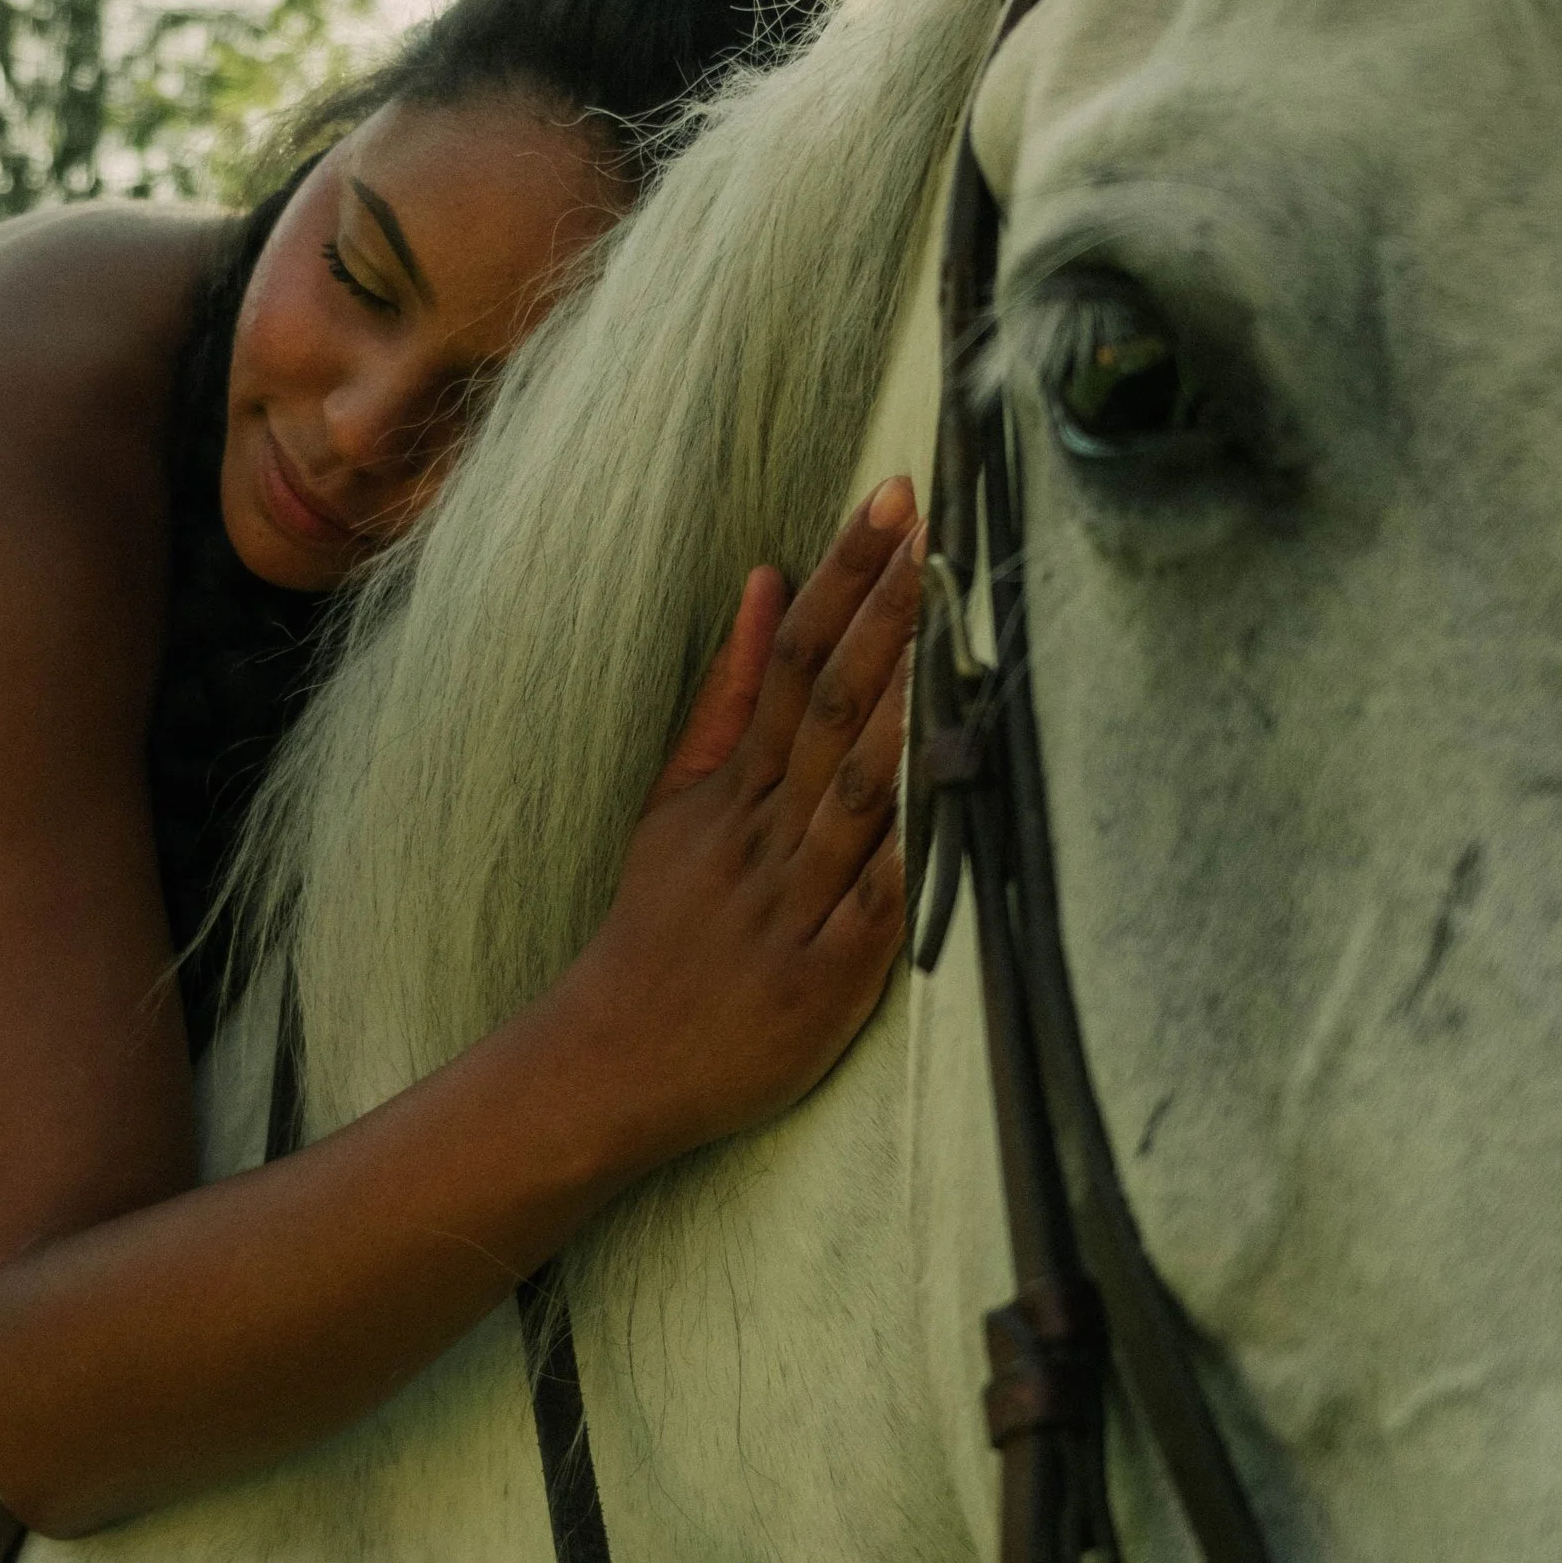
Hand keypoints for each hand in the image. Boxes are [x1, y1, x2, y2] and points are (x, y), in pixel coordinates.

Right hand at [552, 477, 922, 1174]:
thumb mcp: (676, 799)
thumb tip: (767, 581)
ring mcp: (792, 905)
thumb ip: (730, 694)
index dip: (844, 578)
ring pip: (854, 794)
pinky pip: (874, 909)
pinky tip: (948, 804)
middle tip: (928, 529)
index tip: (890, 502)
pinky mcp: (822, 981)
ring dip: (902, 709)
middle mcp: (765, 834)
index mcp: (737, 787)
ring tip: (945, 631)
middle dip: (881, 613)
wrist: (614, 1060)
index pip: (797, 659)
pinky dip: (906, 857)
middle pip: (829, 708)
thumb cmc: (661, 926)